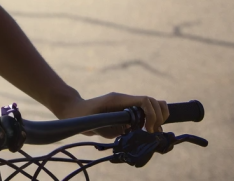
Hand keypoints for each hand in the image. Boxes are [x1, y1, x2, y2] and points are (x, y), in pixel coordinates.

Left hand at [54, 92, 168, 137]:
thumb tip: (131, 129)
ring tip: (153, 133)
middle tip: (153, 132)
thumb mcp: (95, 123)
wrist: (74, 111)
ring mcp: (127, 105)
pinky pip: (145, 114)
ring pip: (152, 106)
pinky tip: (147, 133)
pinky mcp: (127, 112)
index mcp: (119, 99)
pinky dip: (150, 122)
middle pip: (154, 102)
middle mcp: (125, 100)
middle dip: (159, 116)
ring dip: (157, 119)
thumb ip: (112, 126)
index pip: (145, 101)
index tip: (149, 130)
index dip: (152, 114)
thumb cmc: (81, 117)